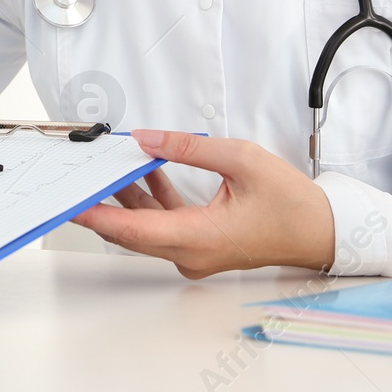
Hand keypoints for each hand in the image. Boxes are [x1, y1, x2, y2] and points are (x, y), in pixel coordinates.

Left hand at [71, 129, 335, 277]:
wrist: (321, 230)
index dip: (97, 217)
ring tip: (109, 164)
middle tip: (77, 179)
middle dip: (103, 204)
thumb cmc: (291, 203)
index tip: (69, 204)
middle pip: (132, 231)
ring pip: (147, 227)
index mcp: (200, 238)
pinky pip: (164, 224)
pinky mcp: (200, 245)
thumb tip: (146, 138)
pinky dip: (151, 200)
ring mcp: (195, 252)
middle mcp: (191, 253)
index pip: (134, 230)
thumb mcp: (241, 160)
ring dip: (127, 197)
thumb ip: (188, 148)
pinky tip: (146, 170)